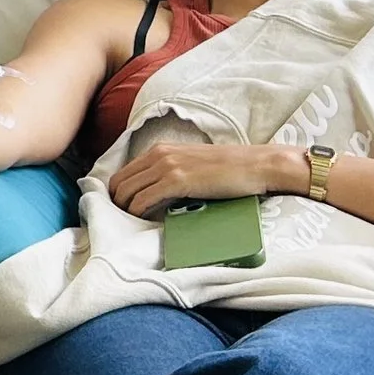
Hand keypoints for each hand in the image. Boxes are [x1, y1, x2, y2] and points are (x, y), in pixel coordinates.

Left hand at [107, 142, 306, 218]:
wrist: (257, 165)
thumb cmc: (230, 169)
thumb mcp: (192, 164)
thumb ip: (172, 172)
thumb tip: (158, 193)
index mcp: (161, 149)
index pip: (124, 172)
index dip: (118, 192)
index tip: (120, 209)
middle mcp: (158, 154)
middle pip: (119, 182)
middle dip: (116, 203)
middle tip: (122, 221)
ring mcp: (166, 166)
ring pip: (127, 192)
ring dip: (125, 210)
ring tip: (132, 225)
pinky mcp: (177, 181)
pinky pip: (144, 200)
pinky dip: (138, 212)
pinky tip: (144, 221)